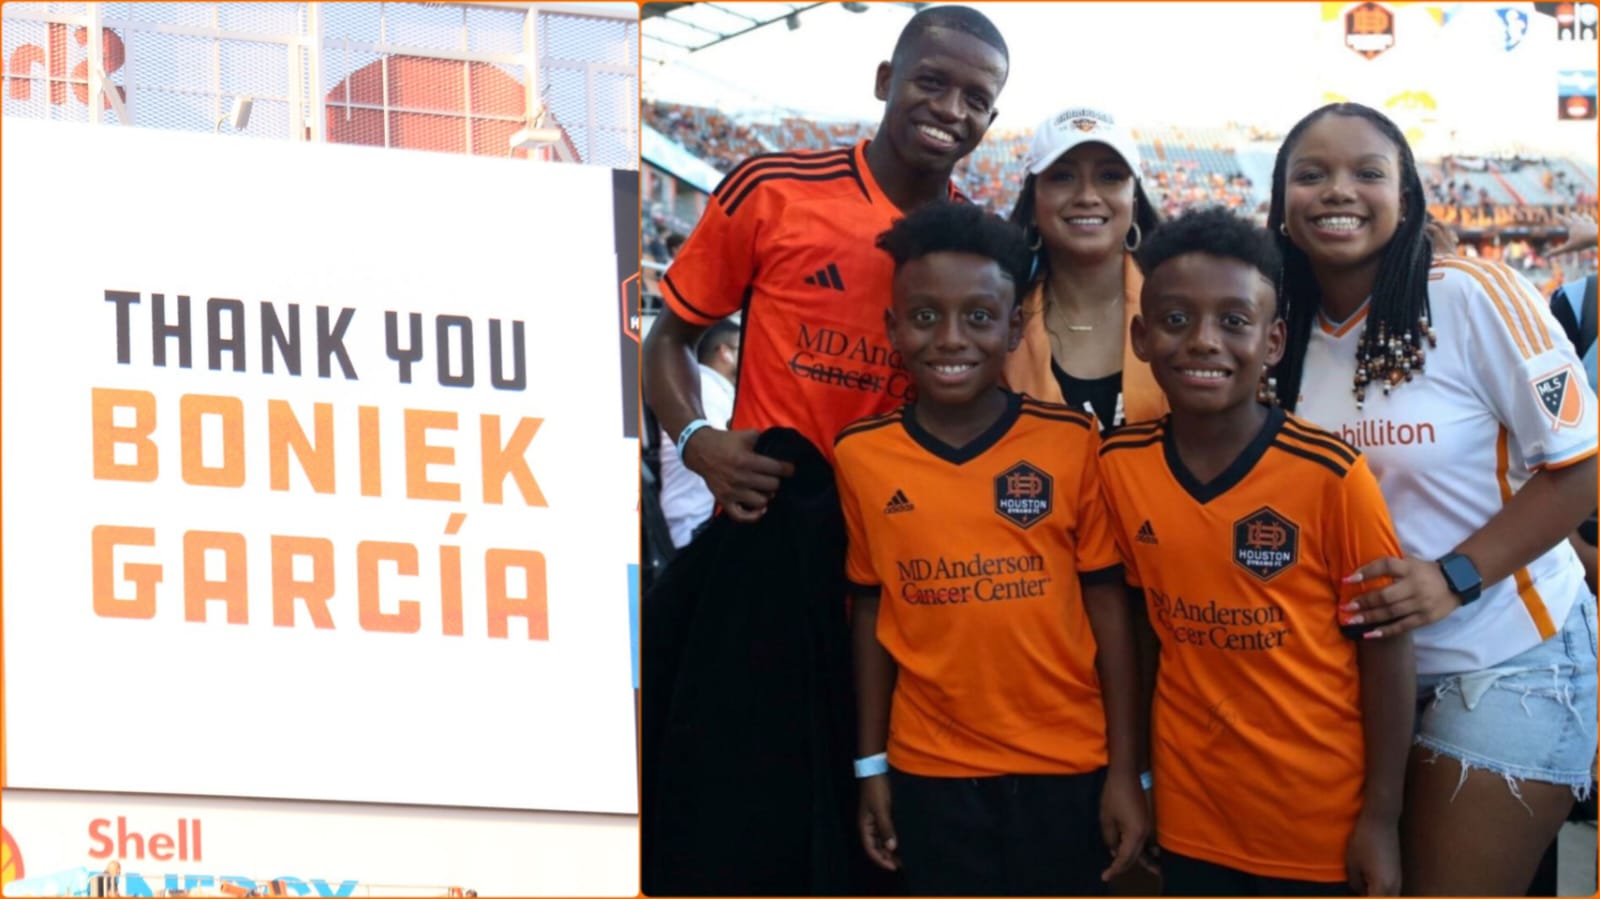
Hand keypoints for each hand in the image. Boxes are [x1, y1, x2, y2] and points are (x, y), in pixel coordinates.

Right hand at [680, 427, 794, 522]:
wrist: (700, 451)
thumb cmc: (726, 442)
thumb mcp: (746, 435)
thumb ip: (765, 439)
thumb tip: (783, 447)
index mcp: (746, 460)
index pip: (776, 468)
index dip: (788, 469)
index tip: (790, 469)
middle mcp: (739, 478)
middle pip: (772, 486)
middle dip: (777, 481)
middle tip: (775, 478)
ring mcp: (731, 491)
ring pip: (761, 502)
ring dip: (767, 496)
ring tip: (765, 489)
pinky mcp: (723, 501)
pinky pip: (741, 516)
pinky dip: (753, 515)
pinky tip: (761, 509)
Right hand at [858, 775, 900, 870]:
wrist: (875, 770)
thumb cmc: (876, 790)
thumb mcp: (881, 809)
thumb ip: (886, 828)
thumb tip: (892, 847)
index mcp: (865, 826)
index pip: (871, 849)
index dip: (881, 860)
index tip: (894, 867)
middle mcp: (868, 826)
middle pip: (876, 847)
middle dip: (887, 857)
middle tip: (901, 865)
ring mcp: (874, 820)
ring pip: (881, 840)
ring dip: (890, 849)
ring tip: (903, 857)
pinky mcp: (881, 814)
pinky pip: (886, 831)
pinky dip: (892, 838)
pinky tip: (901, 841)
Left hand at [1098, 769, 1150, 881]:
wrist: (1127, 775)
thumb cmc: (1114, 795)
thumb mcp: (1107, 819)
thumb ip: (1110, 838)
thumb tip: (1114, 849)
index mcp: (1135, 835)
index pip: (1124, 858)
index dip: (1114, 869)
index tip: (1105, 876)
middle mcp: (1145, 834)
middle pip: (1135, 857)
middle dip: (1123, 866)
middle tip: (1111, 874)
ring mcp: (1148, 827)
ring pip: (1141, 850)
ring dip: (1135, 859)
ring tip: (1139, 870)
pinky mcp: (1146, 821)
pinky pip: (1144, 841)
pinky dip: (1142, 850)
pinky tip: (1147, 854)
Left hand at [1342, 556, 1459, 638]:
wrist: (1457, 582)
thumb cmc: (1425, 572)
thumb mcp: (1411, 562)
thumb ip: (1392, 566)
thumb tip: (1360, 572)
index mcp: (1410, 568)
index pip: (1386, 566)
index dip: (1366, 571)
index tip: (1348, 579)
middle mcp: (1415, 585)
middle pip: (1386, 595)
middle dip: (1364, 601)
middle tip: (1346, 606)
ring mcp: (1421, 603)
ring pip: (1391, 612)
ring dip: (1370, 617)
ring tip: (1352, 620)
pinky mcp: (1426, 618)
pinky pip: (1402, 626)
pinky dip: (1385, 631)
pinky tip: (1370, 633)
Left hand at [1345, 811, 1400, 894]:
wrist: (1381, 821)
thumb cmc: (1364, 841)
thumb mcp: (1353, 864)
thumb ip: (1356, 884)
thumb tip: (1359, 893)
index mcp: (1382, 887)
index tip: (1352, 896)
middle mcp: (1395, 887)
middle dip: (1369, 898)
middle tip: (1356, 892)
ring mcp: (1398, 881)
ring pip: (1389, 898)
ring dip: (1376, 895)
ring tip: (1362, 890)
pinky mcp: (1398, 874)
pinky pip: (1391, 892)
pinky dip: (1381, 893)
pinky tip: (1368, 888)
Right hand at [1547, 212, 1597, 256]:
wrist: (1599, 237)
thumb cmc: (1584, 242)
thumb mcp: (1569, 248)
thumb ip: (1557, 251)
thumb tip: (1545, 255)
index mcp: (1572, 226)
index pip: (1564, 220)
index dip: (1559, 217)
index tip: (1556, 214)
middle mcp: (1580, 222)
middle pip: (1575, 217)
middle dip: (1572, 216)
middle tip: (1571, 213)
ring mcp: (1589, 223)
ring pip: (1584, 218)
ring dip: (1582, 217)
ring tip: (1583, 215)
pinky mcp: (1596, 226)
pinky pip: (1593, 222)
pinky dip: (1592, 221)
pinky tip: (1593, 222)